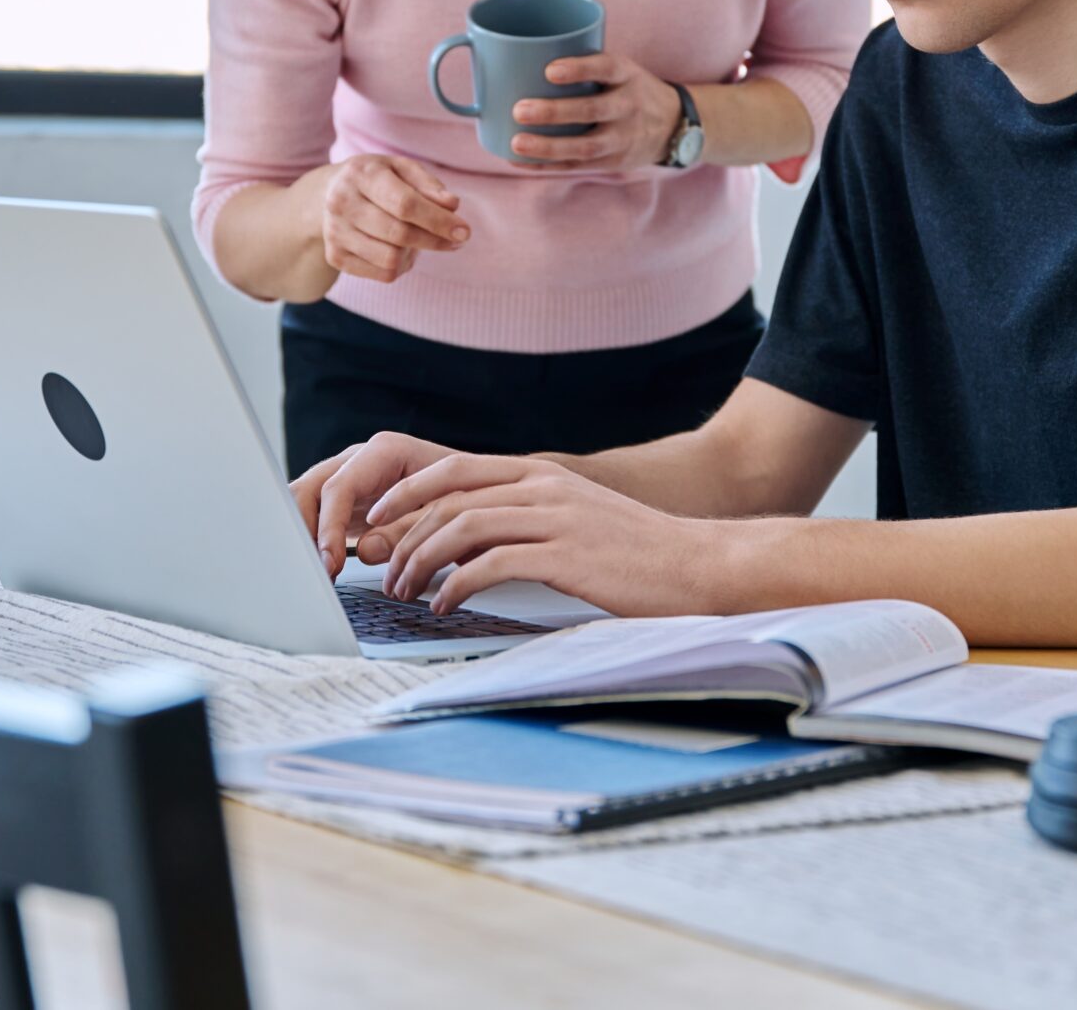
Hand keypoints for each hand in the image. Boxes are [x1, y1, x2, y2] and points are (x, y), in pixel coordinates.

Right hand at [290, 431, 461, 577]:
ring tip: (310, 572)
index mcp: (385, 452)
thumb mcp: (446, 511)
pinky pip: (317, 517)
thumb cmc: (470, 496)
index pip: (340, 486)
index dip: (329, 526)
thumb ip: (407, 529)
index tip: (330, 561)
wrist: (484, 494)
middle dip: (302, 530)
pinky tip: (317, 568)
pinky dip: (313, 542)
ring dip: (303, 537)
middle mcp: (361, 461)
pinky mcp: (349, 504)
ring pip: (307, 502)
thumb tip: (365, 550)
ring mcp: (352, 481)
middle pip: (311, 488)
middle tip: (312, 570)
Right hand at [317, 154, 468, 282]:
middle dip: (435, 240)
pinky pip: (383, 274)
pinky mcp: (335, 257)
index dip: (438, 221)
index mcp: (361, 174)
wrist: (327, 194)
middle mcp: (341, 203)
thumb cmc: (376, 179)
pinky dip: (401, 265)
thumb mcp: (401, 168)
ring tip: (417, 238)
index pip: (404, 204)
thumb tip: (452, 206)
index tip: (464, 231)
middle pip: (399, 234)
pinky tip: (399, 249)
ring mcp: (335, 232)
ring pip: (391, 259)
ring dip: (415, 253)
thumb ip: (429, 185)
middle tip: (456, 240)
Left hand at [367, 453, 741, 615]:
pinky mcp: (566, 556)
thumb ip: (528, 518)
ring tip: (408, 592)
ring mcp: (555, 518)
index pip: (454, 469)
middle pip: (449, 498)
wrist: (698, 564)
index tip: (379, 520)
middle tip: (388, 571)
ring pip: (462, 527)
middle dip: (405, 535)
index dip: (407, 492)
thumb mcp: (576, 518)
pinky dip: (457, 587)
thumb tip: (472, 544)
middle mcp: (543, 487)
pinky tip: (447, 607)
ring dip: (422, 562)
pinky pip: (491, 565)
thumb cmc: (637, 554)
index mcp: (542, 474)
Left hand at [508, 52, 684, 169]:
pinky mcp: (614, 162)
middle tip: (519, 109)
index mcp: (627, 75)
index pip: (606, 68)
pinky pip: (579, 166)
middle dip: (554, 112)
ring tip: (517, 142)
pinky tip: (521, 161)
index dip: (579, 69)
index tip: (549, 70)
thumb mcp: (621, 69)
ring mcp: (623, 138)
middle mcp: (629, 106)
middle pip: (592, 110)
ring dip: (549, 146)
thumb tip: (519, 59)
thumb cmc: (628, 88)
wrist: (673, 125)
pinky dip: (548, 165)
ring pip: (585, 146)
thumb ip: (585, 65)